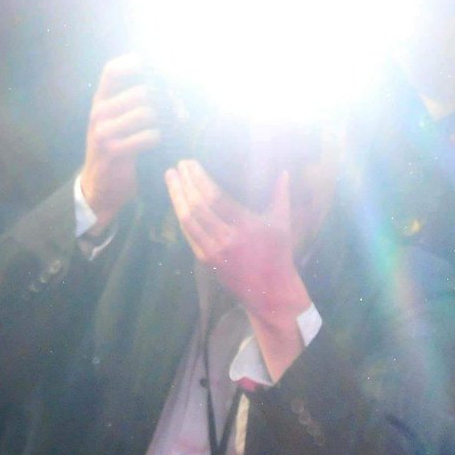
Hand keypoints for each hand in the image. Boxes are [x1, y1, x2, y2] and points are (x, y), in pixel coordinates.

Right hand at [79, 56, 162, 232]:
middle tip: (182, 109)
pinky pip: (147, 136)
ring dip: (168, 120)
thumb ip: (135, 103)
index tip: (157, 69)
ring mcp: (104, 131)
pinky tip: (165, 142)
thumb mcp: (120, 123)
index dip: (134, 64)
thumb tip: (171, 88)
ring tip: (178, 125)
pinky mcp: (113, 150)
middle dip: (167, 99)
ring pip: (146, 113)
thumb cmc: (118, 151)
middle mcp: (99, 112)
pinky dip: (161, 138)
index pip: (112, 70)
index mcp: (101, 100)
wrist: (101, 187)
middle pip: (141, 91)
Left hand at [164, 161, 312, 323]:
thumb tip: (284, 171)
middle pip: (197, 206)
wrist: (270, 291)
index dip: (199, 178)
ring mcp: (214, 251)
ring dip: (176, 197)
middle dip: (184, 183)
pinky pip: (188, 234)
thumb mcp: (283, 224)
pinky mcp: (206, 260)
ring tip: (170, 178)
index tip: (190, 163)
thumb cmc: (278, 254)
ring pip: (187, 220)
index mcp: (247, 225)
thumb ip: (281, 195)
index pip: (215, 197)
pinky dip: (180, 216)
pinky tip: (176, 202)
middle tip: (177, 166)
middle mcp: (227, 238)